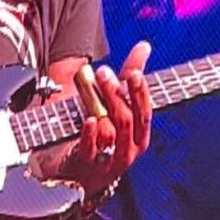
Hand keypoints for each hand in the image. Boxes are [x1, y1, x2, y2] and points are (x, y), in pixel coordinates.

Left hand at [61, 41, 151, 195]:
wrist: (75, 173)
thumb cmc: (100, 136)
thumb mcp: (116, 106)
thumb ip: (129, 77)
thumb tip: (144, 46)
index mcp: (139, 136)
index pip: (144, 113)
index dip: (139, 93)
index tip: (132, 73)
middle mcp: (127, 151)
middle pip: (127, 121)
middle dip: (117, 95)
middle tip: (103, 73)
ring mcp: (107, 161)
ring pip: (110, 133)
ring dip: (101, 108)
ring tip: (90, 88)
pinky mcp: (85, 167)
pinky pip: (90, 150)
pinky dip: (90, 134)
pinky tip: (88, 119)